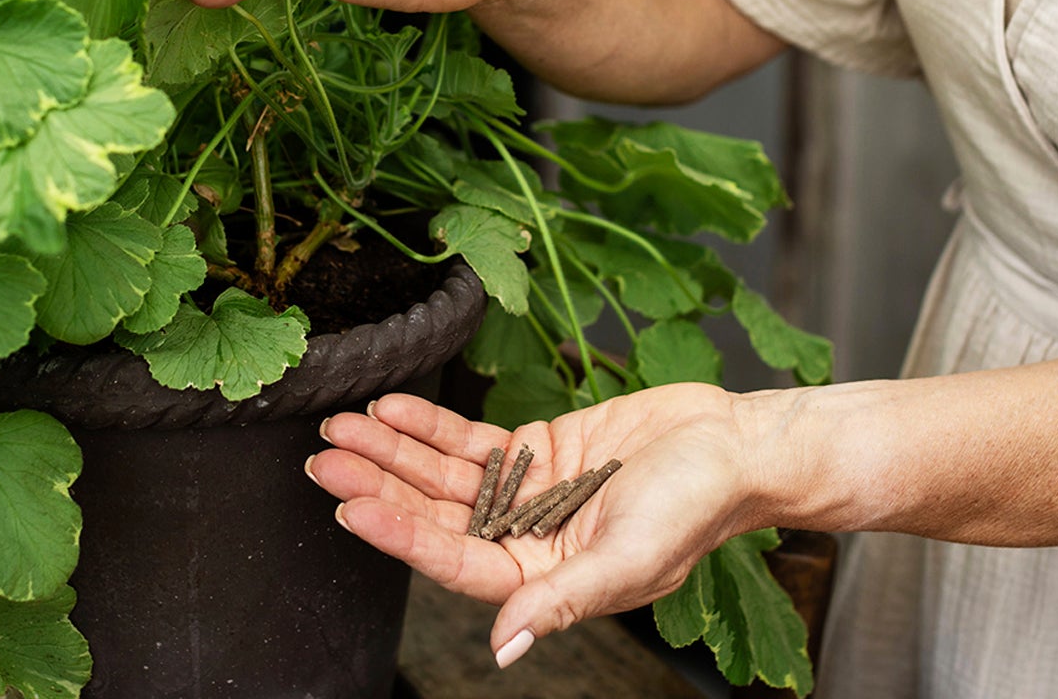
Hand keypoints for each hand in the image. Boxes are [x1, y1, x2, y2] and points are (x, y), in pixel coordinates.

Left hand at [307, 385, 765, 665]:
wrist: (732, 445)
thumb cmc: (695, 508)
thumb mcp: (629, 558)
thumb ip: (561, 602)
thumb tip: (504, 648)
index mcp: (542, 580)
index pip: (455, 561)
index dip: (401, 535)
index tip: (351, 508)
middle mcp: (524, 539)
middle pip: (436, 514)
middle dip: (380, 486)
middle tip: (325, 460)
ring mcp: (525, 492)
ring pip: (444, 474)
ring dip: (393, 451)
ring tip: (344, 425)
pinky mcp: (535, 449)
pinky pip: (471, 440)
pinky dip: (431, 425)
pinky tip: (393, 408)